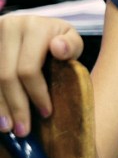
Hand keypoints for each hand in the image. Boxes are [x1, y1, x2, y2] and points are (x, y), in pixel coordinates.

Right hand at [0, 15, 83, 135]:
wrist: (36, 29)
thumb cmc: (58, 41)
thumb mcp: (72, 41)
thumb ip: (71, 46)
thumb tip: (58, 48)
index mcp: (33, 27)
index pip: (29, 69)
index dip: (37, 94)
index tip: (46, 114)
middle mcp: (8, 27)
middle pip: (6, 76)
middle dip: (16, 106)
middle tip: (23, 130)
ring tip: (7, 128)